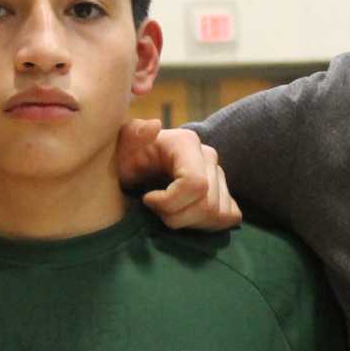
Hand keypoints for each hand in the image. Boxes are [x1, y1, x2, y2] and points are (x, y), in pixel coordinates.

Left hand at [113, 121, 240, 230]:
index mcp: (186, 143)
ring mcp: (220, 174)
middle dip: (176, 216)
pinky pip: (228, 217)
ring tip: (167, 212)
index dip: (170, 202)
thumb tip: (154, 126)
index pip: (195, 185)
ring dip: (189, 222)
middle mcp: (208, 156)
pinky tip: (185, 217)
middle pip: (207, 205)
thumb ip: (133, 136)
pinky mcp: (225, 193)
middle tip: (154, 209)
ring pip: (218, 214)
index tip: (147, 199)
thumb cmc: (124, 160)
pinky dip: (207, 224)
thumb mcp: (121, 148)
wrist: (131, 170)